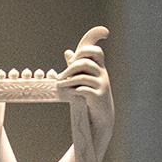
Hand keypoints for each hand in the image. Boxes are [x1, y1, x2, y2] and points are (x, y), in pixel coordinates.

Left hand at [58, 25, 112, 150]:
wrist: (100, 116)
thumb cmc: (90, 96)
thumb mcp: (84, 80)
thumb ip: (76, 67)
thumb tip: (68, 51)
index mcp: (98, 68)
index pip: (96, 51)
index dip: (90, 45)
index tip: (86, 46)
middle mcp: (102, 74)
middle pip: (86, 62)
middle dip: (71, 67)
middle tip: (60, 76)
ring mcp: (101, 85)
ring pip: (82, 76)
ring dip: (68, 80)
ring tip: (59, 85)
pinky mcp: (98, 96)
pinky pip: (83, 89)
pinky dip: (74, 90)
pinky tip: (69, 94)